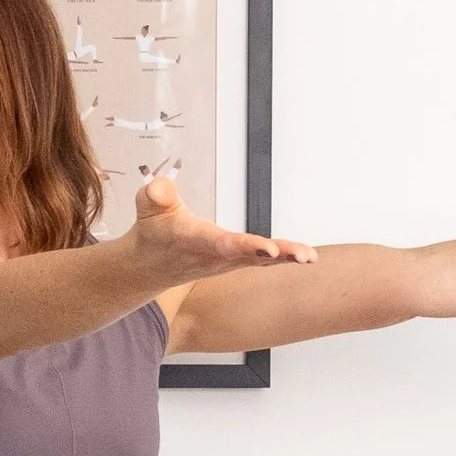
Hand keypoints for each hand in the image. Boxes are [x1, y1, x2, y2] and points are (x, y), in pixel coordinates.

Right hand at [123, 174, 314, 291]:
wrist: (151, 268)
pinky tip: (308, 256)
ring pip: (261, 260)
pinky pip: (265, 260)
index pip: (221, 243)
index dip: (244, 246)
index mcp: (193, 240)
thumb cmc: (153, 233)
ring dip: (287, 257)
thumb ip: (154, 196)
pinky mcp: (237, 260)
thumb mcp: (146, 208)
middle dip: (277, 255)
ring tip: (310, 256)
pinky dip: (286, 257)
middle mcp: (214, 254)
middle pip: (249, 255)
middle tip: (301, 255)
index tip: (268, 248)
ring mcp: (228, 261)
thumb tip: (158, 188)